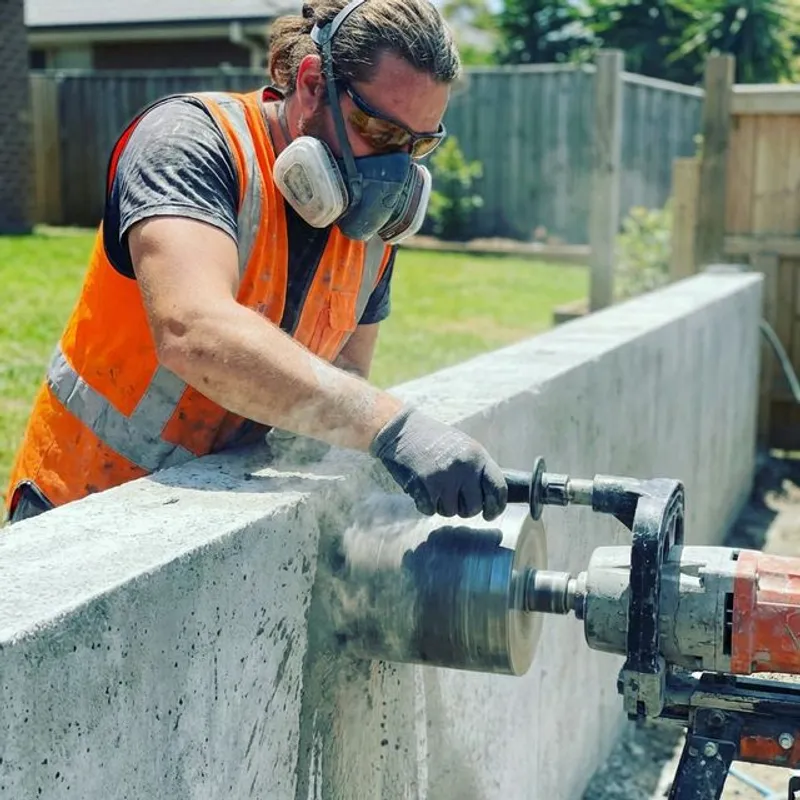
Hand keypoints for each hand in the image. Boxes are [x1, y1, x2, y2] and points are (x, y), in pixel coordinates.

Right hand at [369, 406, 507, 519]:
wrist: (402, 430)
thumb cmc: (433, 440)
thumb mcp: (463, 448)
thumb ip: (477, 470)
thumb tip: (489, 498)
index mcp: (478, 456)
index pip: (498, 489)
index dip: (496, 507)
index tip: (489, 514)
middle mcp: (464, 468)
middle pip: (474, 507)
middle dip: (464, 509)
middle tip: (454, 499)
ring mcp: (444, 478)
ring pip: (451, 512)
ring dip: (443, 506)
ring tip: (435, 487)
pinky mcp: (425, 487)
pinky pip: (430, 511)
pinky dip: (425, 504)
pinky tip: (422, 487)